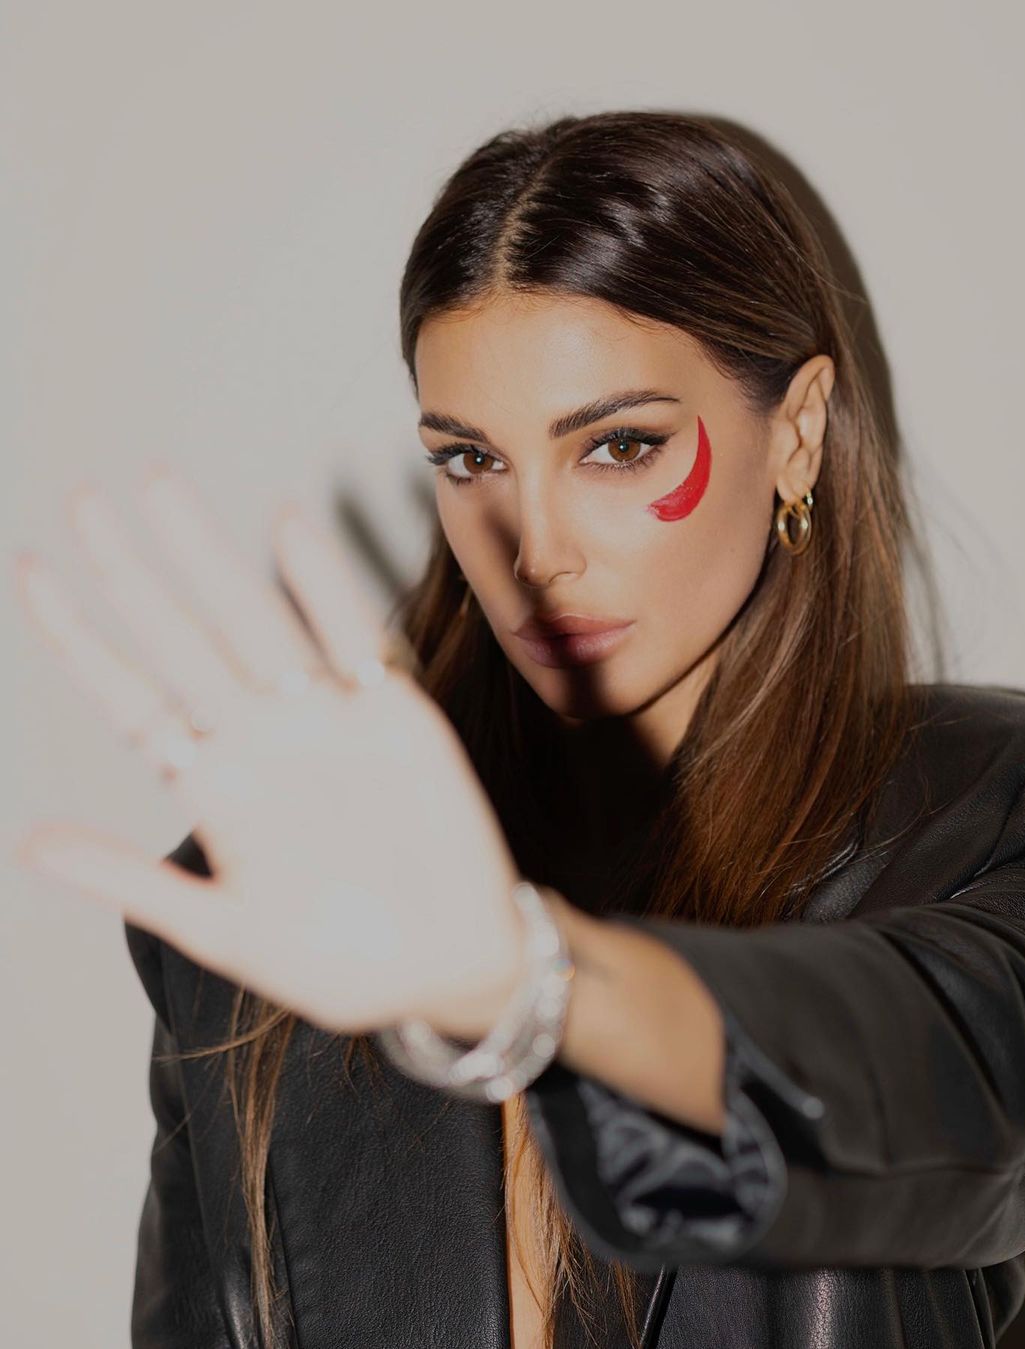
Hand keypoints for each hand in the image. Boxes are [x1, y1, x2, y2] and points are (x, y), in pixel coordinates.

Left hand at [12, 468, 527, 1039]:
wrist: (452, 968)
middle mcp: (263, 741)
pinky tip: (286, 530)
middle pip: (183, 640)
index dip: (81, 638)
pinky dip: (321, 586)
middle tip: (86, 502)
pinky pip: (353, 638)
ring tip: (160, 494)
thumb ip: (134, 884)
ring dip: (207, 559)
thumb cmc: (343, 963)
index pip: (134, 697)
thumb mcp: (227, 934)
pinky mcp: (395, 718)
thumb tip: (30, 844)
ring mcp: (327, 723)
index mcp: (218, 788)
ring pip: (254, 622)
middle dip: (132, 573)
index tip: (35, 575)